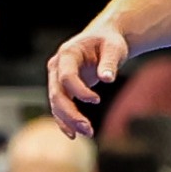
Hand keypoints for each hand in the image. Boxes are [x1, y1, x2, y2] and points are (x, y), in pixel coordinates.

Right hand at [46, 23, 128, 137]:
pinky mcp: (62, 88)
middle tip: (88, 129)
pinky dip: (65, 120)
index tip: (97, 100)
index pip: (66, 76)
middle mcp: (57, 66)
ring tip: (88, 133)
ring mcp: (56, 78)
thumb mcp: (114, 47)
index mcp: (68, 53)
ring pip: (56, 104)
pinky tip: (74, 133)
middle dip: (70, 113)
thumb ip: (110, 62)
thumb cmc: (110, 42)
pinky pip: (59, 107)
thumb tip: (108, 78)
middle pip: (56, 94)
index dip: (79, 90)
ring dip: (69, 121)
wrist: (104, 38)